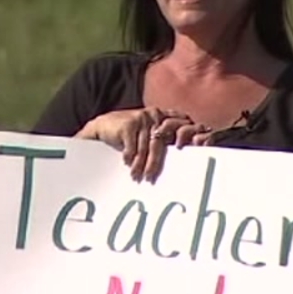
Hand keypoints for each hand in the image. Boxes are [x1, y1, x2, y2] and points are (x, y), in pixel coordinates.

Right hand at [78, 107, 207, 181]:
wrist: (103, 125)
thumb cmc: (128, 133)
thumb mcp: (147, 132)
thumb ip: (162, 138)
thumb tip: (180, 161)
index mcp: (162, 116)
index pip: (179, 126)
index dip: (185, 139)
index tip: (190, 156)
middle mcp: (154, 115)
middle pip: (159, 143)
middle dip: (154, 163)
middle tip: (151, 177)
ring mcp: (142, 118)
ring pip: (144, 148)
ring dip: (139, 165)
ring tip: (136, 176)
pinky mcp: (129, 124)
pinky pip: (132, 147)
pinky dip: (129, 157)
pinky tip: (126, 164)